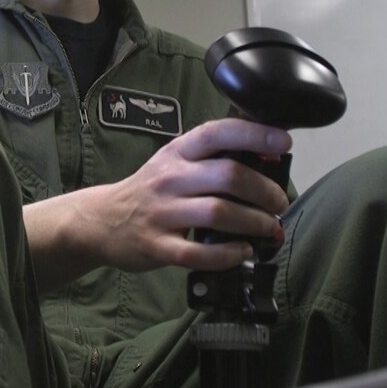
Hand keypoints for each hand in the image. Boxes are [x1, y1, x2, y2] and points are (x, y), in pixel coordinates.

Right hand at [81, 118, 291, 272]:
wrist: (103, 219)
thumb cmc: (151, 189)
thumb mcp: (175, 161)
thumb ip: (213, 157)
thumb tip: (267, 154)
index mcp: (178, 153)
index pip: (217, 133)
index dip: (254, 134)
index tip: (282, 142)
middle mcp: (170, 178)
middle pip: (228, 176)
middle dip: (265, 190)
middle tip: (279, 202)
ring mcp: (163, 213)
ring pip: (219, 213)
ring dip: (255, 222)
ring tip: (269, 228)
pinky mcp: (158, 246)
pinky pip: (200, 252)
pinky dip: (229, 254)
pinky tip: (242, 251)